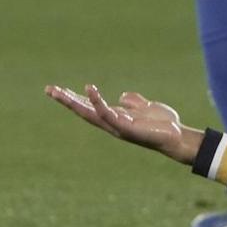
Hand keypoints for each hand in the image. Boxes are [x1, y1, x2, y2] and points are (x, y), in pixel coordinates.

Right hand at [45, 84, 201, 163]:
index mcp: (115, 117)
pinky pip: (107, 114)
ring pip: (89, 113)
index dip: (74, 98)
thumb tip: (122, 96)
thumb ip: (133, 101)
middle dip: (66, 101)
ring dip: (73, 102)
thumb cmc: (162, 125)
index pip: (89, 107)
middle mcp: (112, 123)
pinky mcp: (126, 128)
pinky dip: (97, 102)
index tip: (57, 89)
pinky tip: (88, 90)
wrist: (177, 137)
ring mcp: (117, 127)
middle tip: (48, 90)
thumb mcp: (145, 107)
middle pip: (83, 111)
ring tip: (58, 91)